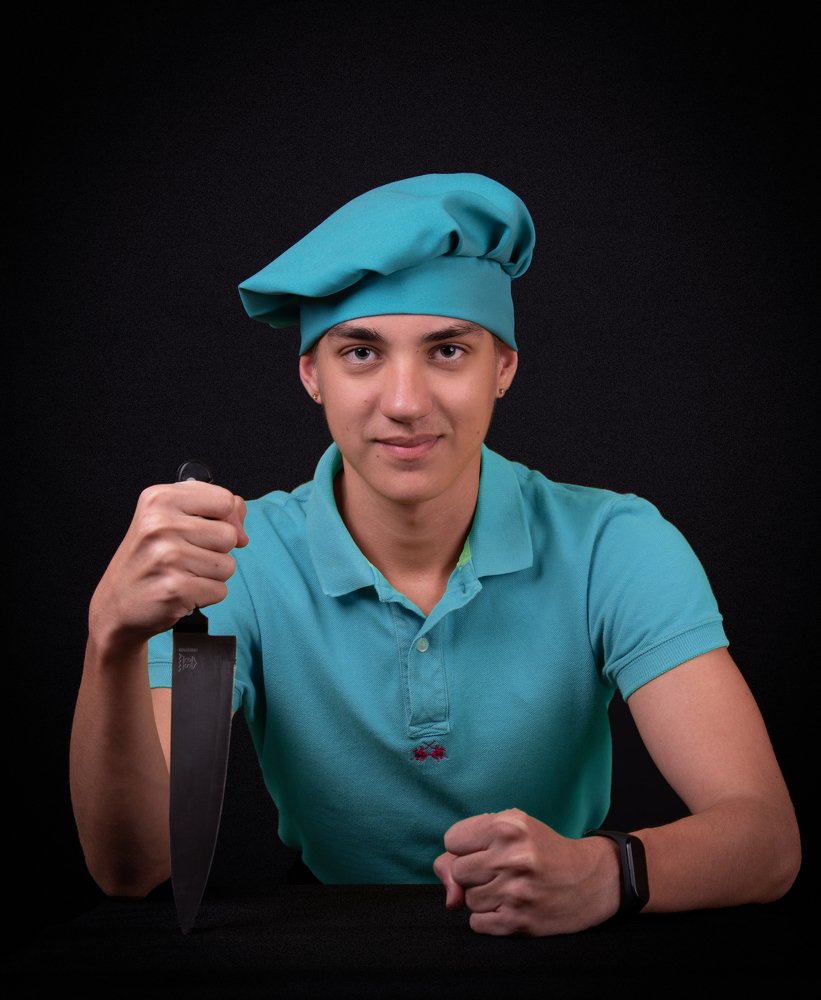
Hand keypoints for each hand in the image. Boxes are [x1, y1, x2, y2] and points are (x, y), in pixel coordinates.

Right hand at [89, 479, 248, 648]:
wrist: (116, 605)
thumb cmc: (148, 560)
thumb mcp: (170, 519)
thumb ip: (212, 508)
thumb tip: (241, 518)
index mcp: (159, 499)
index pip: (225, 500)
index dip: (225, 519)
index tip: (204, 530)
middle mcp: (160, 524)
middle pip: (229, 535)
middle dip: (217, 551)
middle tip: (186, 558)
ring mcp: (167, 556)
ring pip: (228, 565)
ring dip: (211, 575)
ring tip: (183, 574)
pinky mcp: (175, 588)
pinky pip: (220, 590)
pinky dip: (206, 595)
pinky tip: (182, 592)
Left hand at [433, 808, 620, 935]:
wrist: (590, 879)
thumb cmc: (542, 850)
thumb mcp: (510, 830)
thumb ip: (466, 848)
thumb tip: (448, 894)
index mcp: (508, 826)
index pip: (452, 840)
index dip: (465, 846)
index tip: (485, 849)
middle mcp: (511, 857)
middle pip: (457, 871)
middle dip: (472, 873)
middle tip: (498, 870)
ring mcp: (515, 891)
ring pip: (466, 900)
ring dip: (482, 896)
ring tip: (507, 887)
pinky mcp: (519, 921)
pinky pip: (477, 923)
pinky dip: (488, 918)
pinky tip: (509, 905)